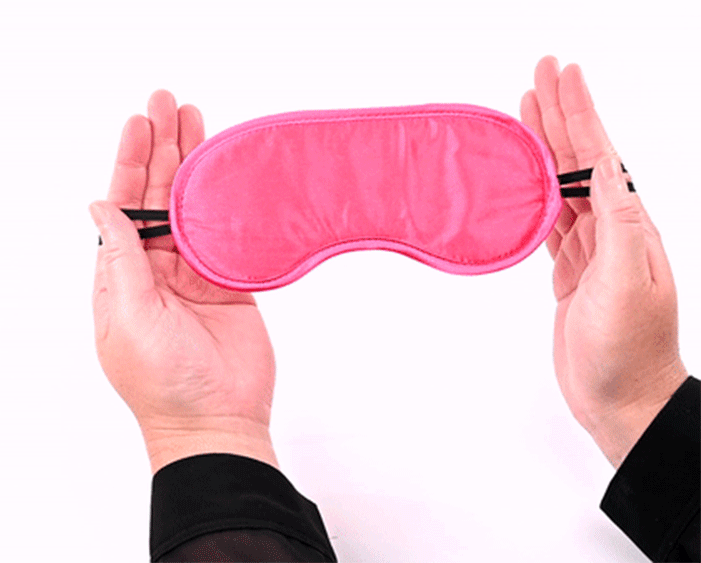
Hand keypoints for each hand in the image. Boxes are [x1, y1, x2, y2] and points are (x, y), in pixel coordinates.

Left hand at [89, 90, 278, 474]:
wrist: (216, 424)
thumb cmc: (163, 384)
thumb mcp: (130, 317)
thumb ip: (121, 259)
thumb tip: (100, 207)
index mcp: (120, 278)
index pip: (122, 207)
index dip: (129, 162)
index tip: (139, 124)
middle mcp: (155, 271)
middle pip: (157, 197)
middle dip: (161, 150)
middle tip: (168, 103)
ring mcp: (193, 276)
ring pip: (192, 207)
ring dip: (193, 166)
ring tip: (196, 120)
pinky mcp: (228, 285)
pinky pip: (227, 232)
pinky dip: (228, 201)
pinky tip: (228, 170)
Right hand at [520, 56, 688, 467]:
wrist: (622, 398)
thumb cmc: (627, 349)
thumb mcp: (626, 282)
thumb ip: (619, 224)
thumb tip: (605, 168)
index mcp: (629, 225)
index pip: (599, 154)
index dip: (580, 112)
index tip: (563, 75)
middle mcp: (612, 229)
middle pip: (579, 158)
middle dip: (560, 114)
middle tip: (540, 74)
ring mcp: (590, 250)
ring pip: (561, 184)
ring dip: (544, 146)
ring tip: (526, 112)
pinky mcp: (570, 272)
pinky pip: (548, 220)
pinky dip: (533, 193)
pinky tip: (522, 179)